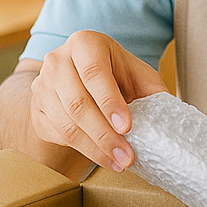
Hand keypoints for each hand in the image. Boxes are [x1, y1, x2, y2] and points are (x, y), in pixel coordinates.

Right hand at [29, 30, 167, 172]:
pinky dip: (83, 151)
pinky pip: (58, 135)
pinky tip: (104, 159)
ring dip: (95, 149)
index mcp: (84, 43)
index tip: (127, 126)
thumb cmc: (116, 72)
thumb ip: (152, 90)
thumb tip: (170, 118)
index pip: (93, 73)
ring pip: (67, 124)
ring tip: (120, 163)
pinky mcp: (37, 110)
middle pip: (78, 103)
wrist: (81, 74)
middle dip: (105, 135)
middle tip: (127, 156)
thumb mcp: (137, 72)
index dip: (110, 101)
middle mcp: (57, 61)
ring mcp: (42, 86)